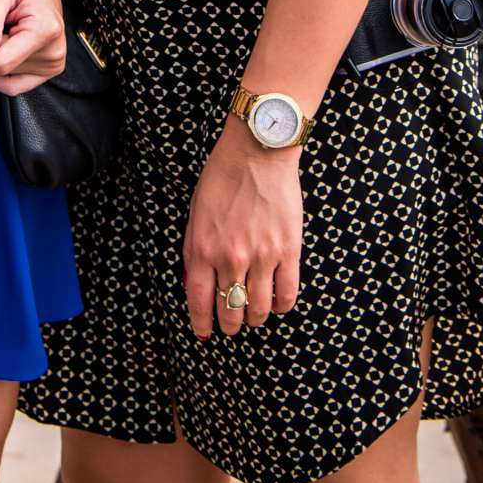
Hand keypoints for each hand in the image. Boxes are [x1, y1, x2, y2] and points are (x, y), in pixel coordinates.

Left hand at [0, 0, 65, 96]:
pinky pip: (14, 85)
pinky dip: (2, 69)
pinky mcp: (47, 69)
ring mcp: (52, 63)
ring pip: (5, 77)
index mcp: (45, 30)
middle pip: (2, 69)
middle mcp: (53, 51)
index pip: (2, 63)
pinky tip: (7, 45)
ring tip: (7, 28)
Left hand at [183, 122, 302, 338]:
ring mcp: (262, 256)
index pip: (199, 301)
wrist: (257, 151)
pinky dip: (281, 306)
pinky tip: (276, 303)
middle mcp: (231, 258)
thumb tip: (196, 284)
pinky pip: (287, 295)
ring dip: (255, 319)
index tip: (203, 332)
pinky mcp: (288, 251)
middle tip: (232, 325)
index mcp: (202, 248)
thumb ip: (194, 250)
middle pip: (230, 311)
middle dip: (229, 324)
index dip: (201, 322)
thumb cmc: (222, 177)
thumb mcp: (196, 212)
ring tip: (254, 315)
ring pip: (259, 310)